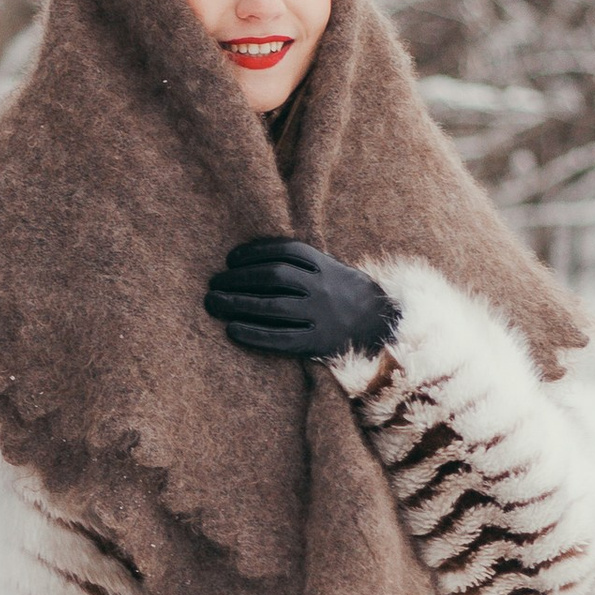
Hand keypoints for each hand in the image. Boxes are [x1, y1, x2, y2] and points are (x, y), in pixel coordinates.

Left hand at [203, 236, 398, 361]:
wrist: (380, 326)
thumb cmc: (344, 294)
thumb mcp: (331, 268)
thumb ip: (301, 261)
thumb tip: (252, 256)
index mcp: (325, 265)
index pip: (283, 251)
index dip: (253, 253)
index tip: (231, 260)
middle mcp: (322, 288)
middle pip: (272, 277)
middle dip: (238, 278)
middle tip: (214, 283)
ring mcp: (320, 316)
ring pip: (272, 307)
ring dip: (237, 304)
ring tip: (213, 303)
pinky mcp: (317, 343)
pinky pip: (280, 339)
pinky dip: (253, 335)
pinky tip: (232, 330)